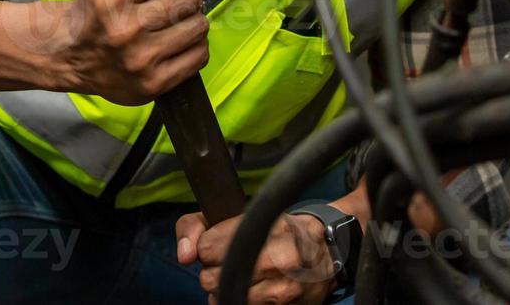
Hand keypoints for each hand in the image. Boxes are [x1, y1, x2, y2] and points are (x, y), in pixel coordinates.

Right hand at [53, 0, 207, 104]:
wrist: (67, 55)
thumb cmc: (95, 5)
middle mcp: (125, 30)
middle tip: (162, 3)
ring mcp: (140, 61)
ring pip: (199, 25)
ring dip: (188, 21)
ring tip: (168, 23)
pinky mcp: (153, 85)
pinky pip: (199, 56)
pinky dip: (191, 46)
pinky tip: (172, 43)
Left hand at [175, 209, 337, 304]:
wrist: (326, 250)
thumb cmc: (279, 230)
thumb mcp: (241, 213)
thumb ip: (198, 226)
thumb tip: (183, 255)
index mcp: (265, 227)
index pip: (206, 249)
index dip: (208, 249)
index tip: (218, 246)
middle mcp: (277, 259)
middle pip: (211, 279)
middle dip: (215, 272)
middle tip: (233, 263)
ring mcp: (282, 290)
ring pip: (222, 299)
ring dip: (227, 290)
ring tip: (245, 277)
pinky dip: (241, 302)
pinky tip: (254, 291)